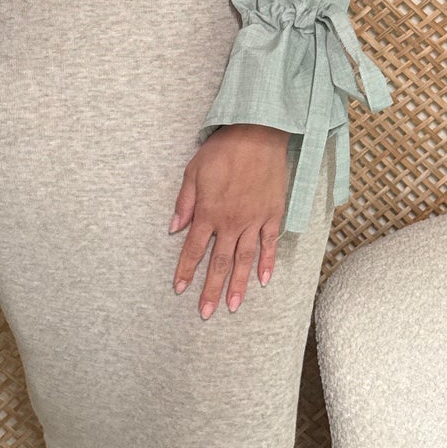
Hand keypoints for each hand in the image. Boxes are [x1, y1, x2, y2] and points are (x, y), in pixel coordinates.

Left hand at [168, 124, 289, 316]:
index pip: (194, 249)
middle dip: (211, 289)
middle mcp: (231, 222)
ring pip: (244, 259)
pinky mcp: (272, 214)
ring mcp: (254, 220)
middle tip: (206, 313)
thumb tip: (174, 228)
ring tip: (232, 306)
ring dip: (237, 284)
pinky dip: (267, 263)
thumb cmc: (222, 151)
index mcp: (209, 212)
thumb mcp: (193, 172)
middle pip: (219, 262)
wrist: (258, 134)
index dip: (185, 270)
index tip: (179, 289)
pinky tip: (264, 281)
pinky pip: (269, 244)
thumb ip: (185, 202)